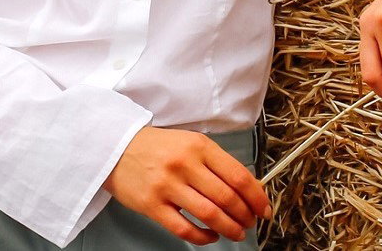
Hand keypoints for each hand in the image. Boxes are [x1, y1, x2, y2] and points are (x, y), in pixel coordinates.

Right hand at [102, 126, 271, 244]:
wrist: (118, 147)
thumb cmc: (159, 147)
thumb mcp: (192, 144)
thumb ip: (218, 164)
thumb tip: (249, 188)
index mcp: (200, 147)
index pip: (238, 176)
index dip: (256, 197)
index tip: (263, 208)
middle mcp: (185, 165)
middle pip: (227, 197)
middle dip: (245, 215)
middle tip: (250, 222)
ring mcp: (167, 186)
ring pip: (209, 214)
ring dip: (229, 228)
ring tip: (236, 233)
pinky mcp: (152, 205)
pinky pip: (184, 228)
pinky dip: (203, 237)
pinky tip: (210, 236)